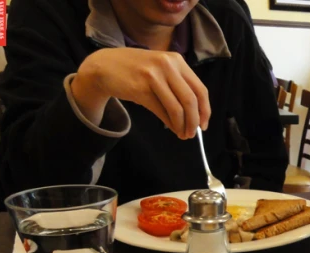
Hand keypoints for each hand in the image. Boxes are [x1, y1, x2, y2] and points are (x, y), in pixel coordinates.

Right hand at [71, 48, 210, 139]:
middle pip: (191, 100)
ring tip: (182, 134)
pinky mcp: (140, 88)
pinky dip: (170, 124)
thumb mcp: (161, 70)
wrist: (104, 66)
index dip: (205, 110)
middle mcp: (167, 65)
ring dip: (182, 126)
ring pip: (177, 108)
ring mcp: (153, 76)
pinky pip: (161, 111)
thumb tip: (196, 117)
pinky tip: (172, 129)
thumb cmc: (137, 71)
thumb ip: (179, 87)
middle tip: (192, 134)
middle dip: (194, 121)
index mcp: (176, 60)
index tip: (204, 125)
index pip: (200, 89)